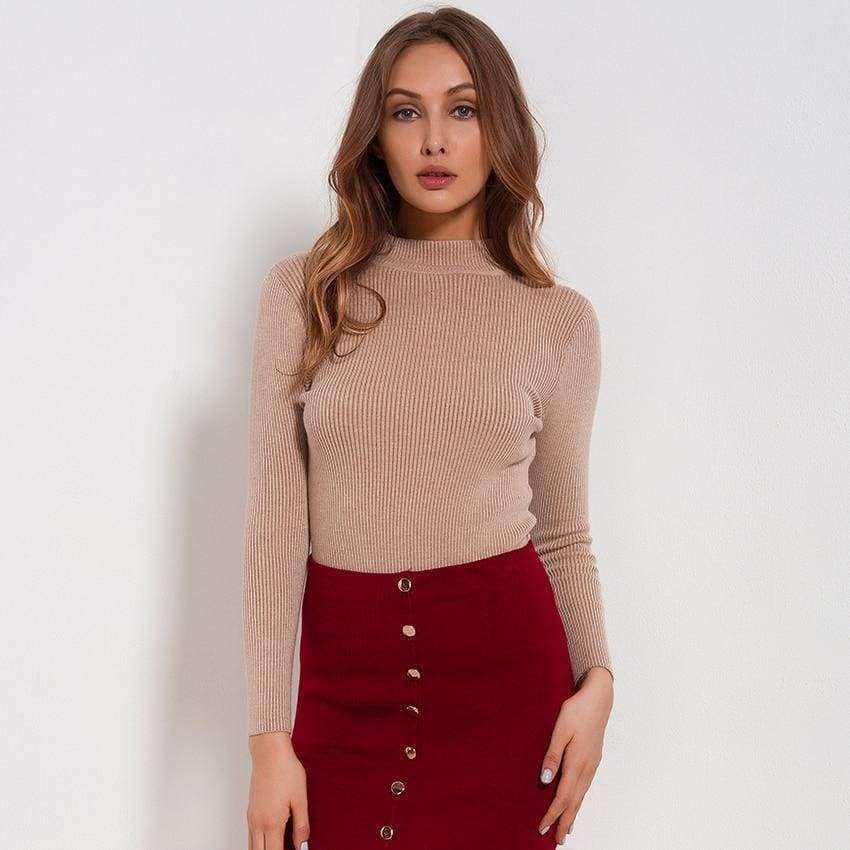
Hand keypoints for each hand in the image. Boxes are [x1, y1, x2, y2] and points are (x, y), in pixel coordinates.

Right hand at [246, 732, 309, 849]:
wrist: (270, 752)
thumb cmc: (286, 770)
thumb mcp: (300, 798)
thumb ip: (302, 825)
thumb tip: (303, 845)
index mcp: (272, 822)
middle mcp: (258, 823)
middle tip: (286, 849)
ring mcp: (251, 818)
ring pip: (252, 847)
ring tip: (279, 844)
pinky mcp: (250, 811)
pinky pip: (251, 836)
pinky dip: (258, 844)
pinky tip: (270, 839)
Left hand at [537, 667, 613, 843]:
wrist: (599, 698)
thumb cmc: (576, 710)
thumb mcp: (560, 729)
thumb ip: (552, 755)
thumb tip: (545, 779)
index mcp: (577, 762)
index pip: (563, 795)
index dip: (553, 813)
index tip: (543, 827)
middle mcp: (587, 767)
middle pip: (575, 801)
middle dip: (565, 821)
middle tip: (557, 840)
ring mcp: (592, 764)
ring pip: (581, 795)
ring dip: (573, 813)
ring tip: (566, 829)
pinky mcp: (594, 759)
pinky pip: (585, 786)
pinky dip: (579, 800)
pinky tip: (575, 802)